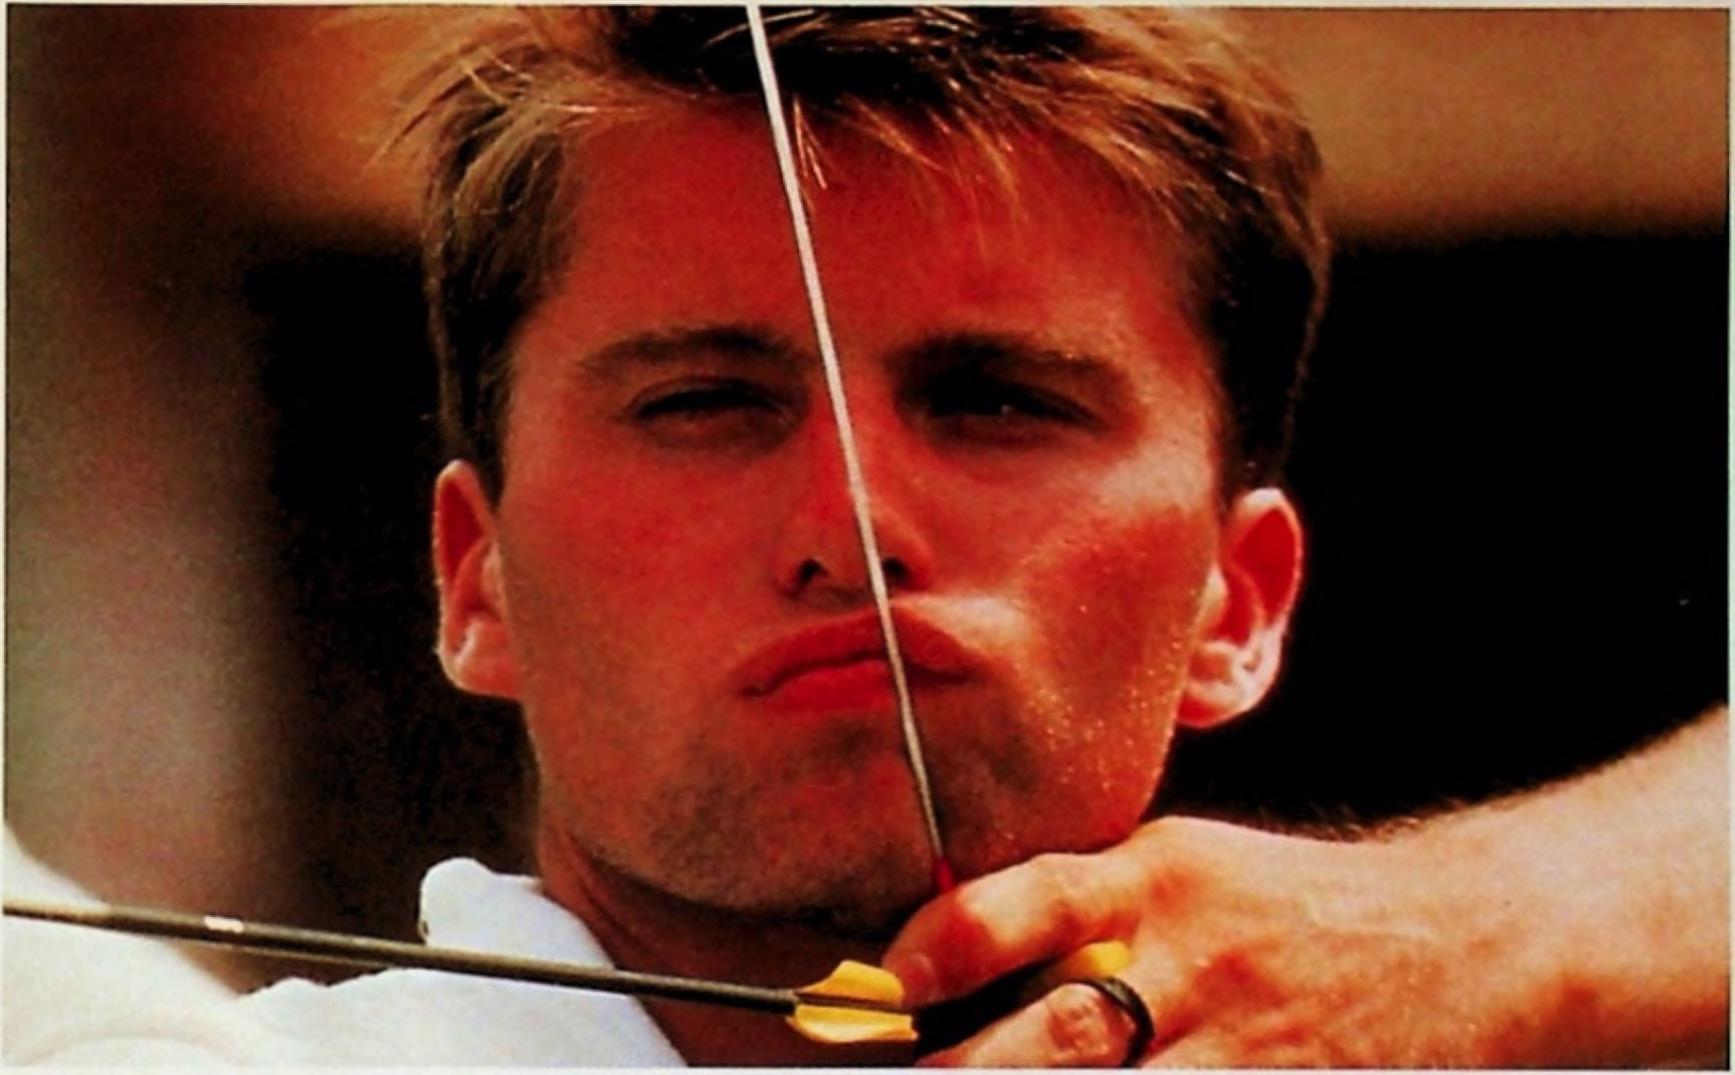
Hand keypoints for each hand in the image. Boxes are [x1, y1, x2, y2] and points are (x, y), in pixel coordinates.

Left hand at [884, 817, 1494, 1066]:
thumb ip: (1075, 905)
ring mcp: (1248, 1050)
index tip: (881, 992)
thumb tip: (936, 962)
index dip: (936, 950)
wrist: (1455, 942)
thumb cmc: (1280, 908)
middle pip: (1057, 1038)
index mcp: (1153, 882)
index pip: (1024, 904)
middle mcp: (1194, 963)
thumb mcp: (1178, 867)